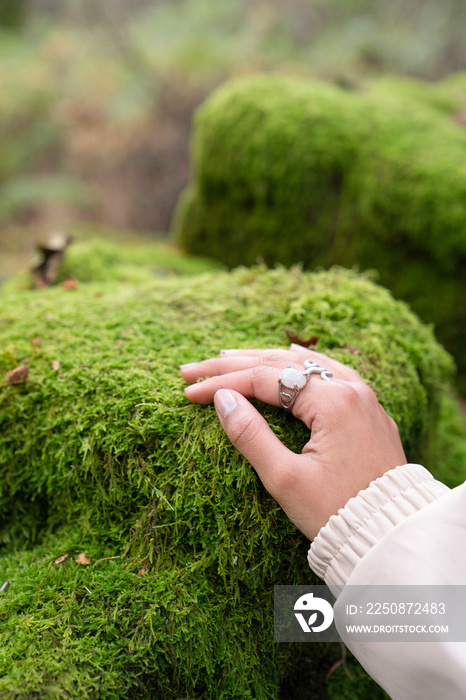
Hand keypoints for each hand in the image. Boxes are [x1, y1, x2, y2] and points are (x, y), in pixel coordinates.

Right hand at [180, 345, 406, 539]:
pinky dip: (297, 367)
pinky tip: (283, 362)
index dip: (222, 383)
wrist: (390, 535)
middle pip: (282, 362)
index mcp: (333, 402)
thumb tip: (222, 399)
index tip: (189, 392)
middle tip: (194, 369)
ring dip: (264, 360)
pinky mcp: (367, 411)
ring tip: (228, 358)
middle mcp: (351, 389)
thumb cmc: (338, 513)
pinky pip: (328, 373)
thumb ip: (251, 435)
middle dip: (234, 364)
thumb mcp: (286, 479)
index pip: (264, 379)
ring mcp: (363, 397)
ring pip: (305, 363)